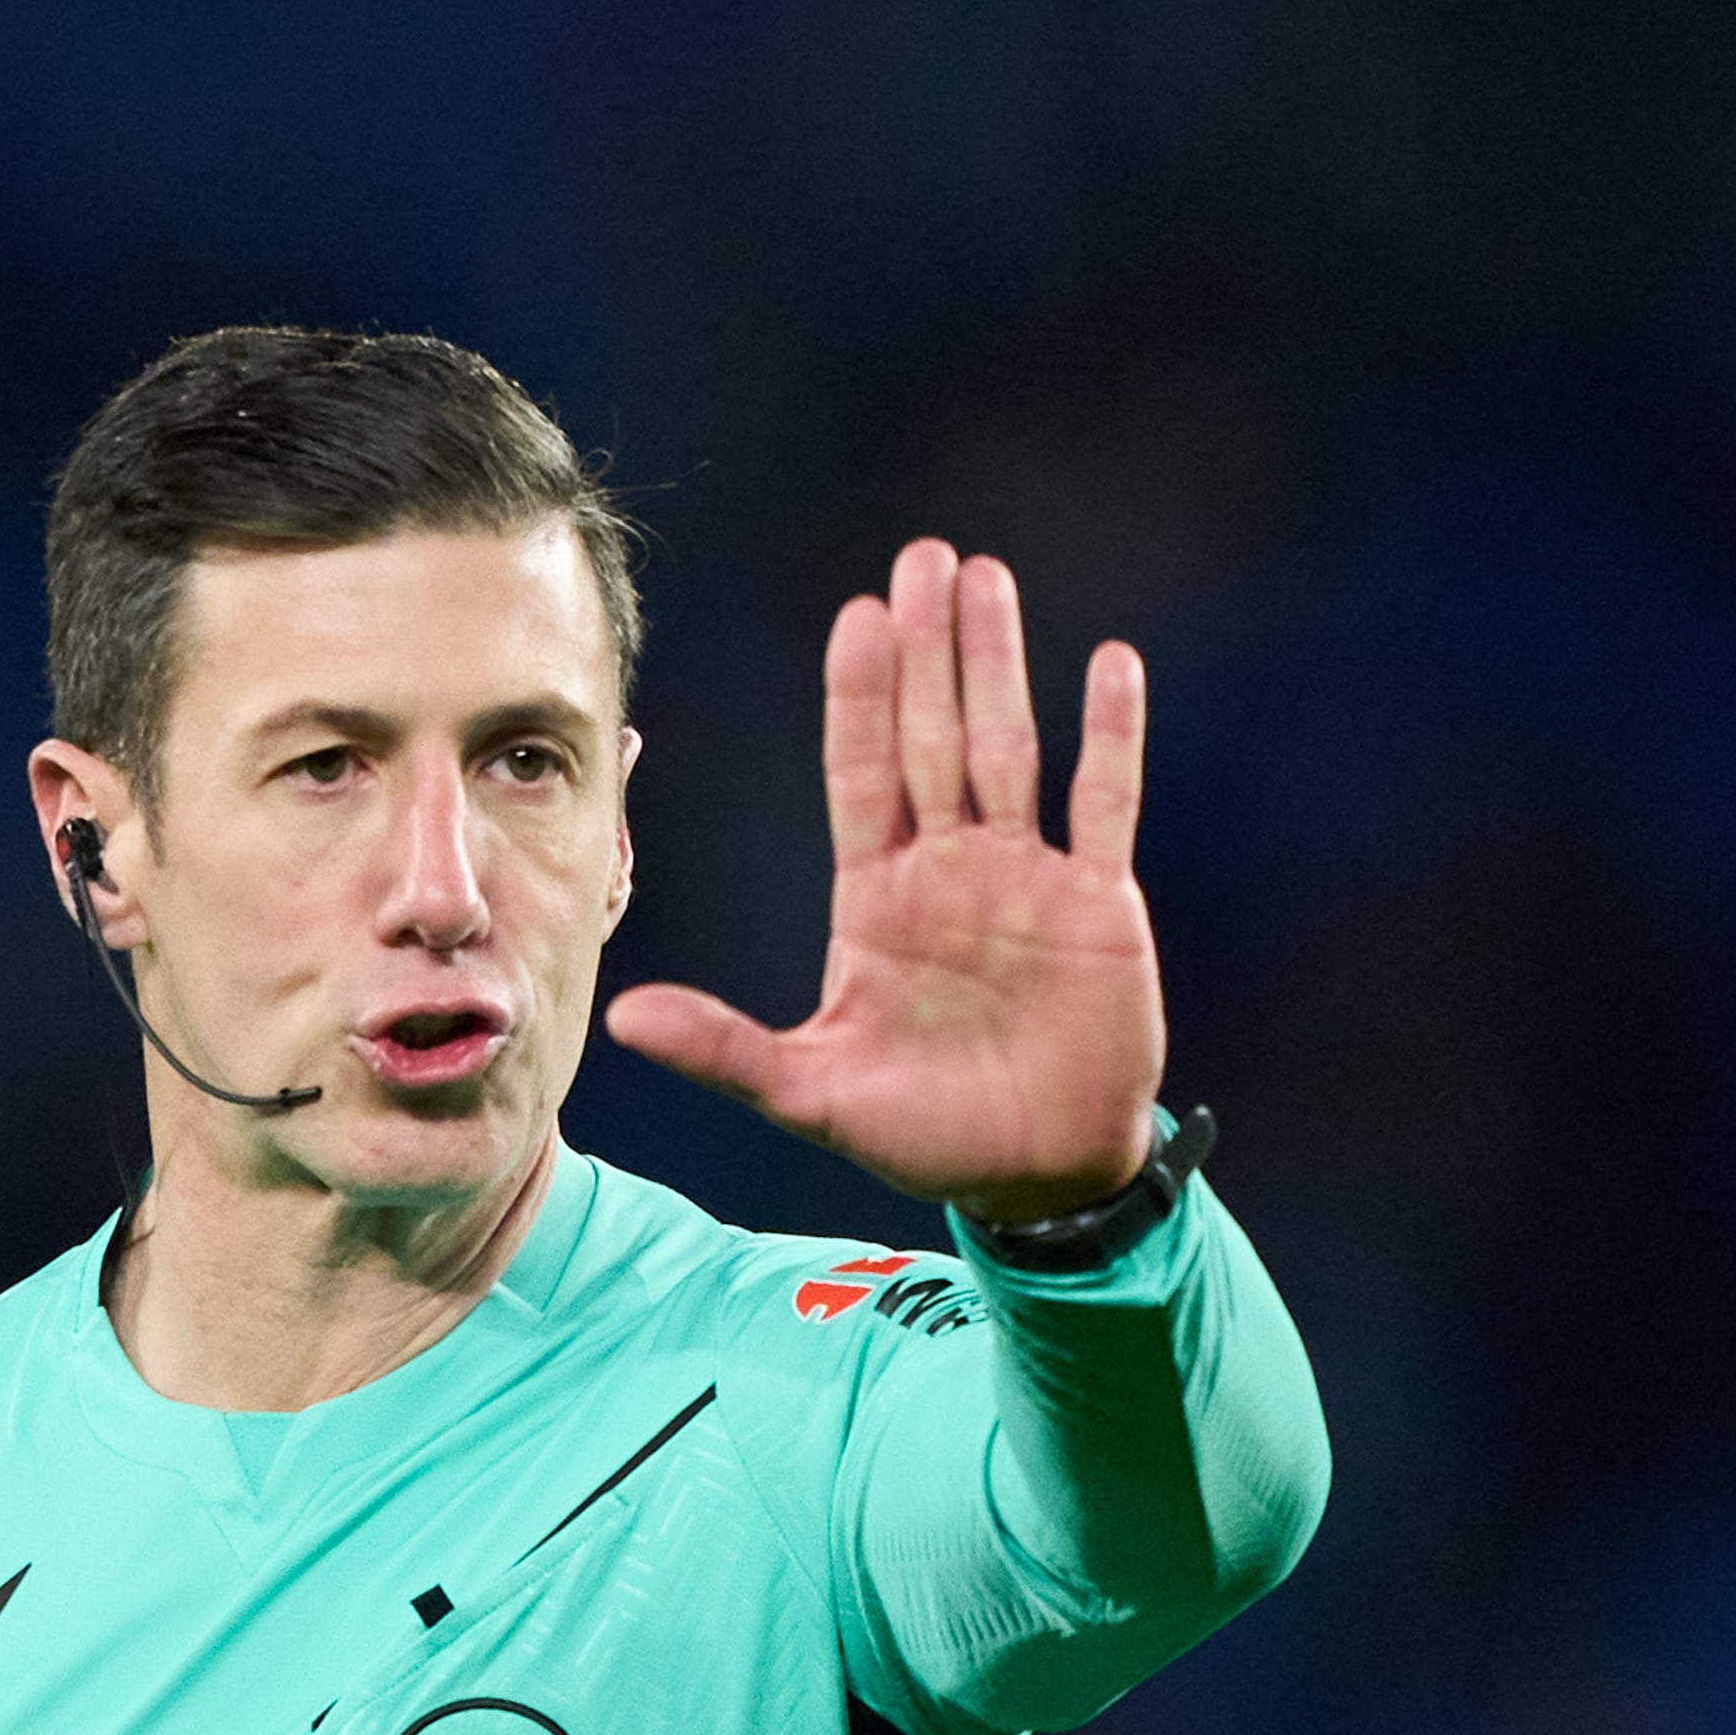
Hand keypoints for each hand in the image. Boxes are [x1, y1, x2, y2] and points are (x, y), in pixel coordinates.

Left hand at [604, 538, 1164, 1221]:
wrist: (1035, 1177)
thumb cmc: (924, 1134)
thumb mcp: (812, 1092)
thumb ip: (725, 1048)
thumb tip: (623, 1016)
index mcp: (877, 898)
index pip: (860, 774)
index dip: (859, 696)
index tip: (857, 618)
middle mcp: (948, 870)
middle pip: (933, 736)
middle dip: (925, 649)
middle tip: (921, 557)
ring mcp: (1026, 878)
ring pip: (1011, 746)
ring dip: (999, 664)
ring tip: (985, 577)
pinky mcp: (1099, 904)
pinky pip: (1105, 803)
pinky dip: (1111, 736)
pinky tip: (1109, 662)